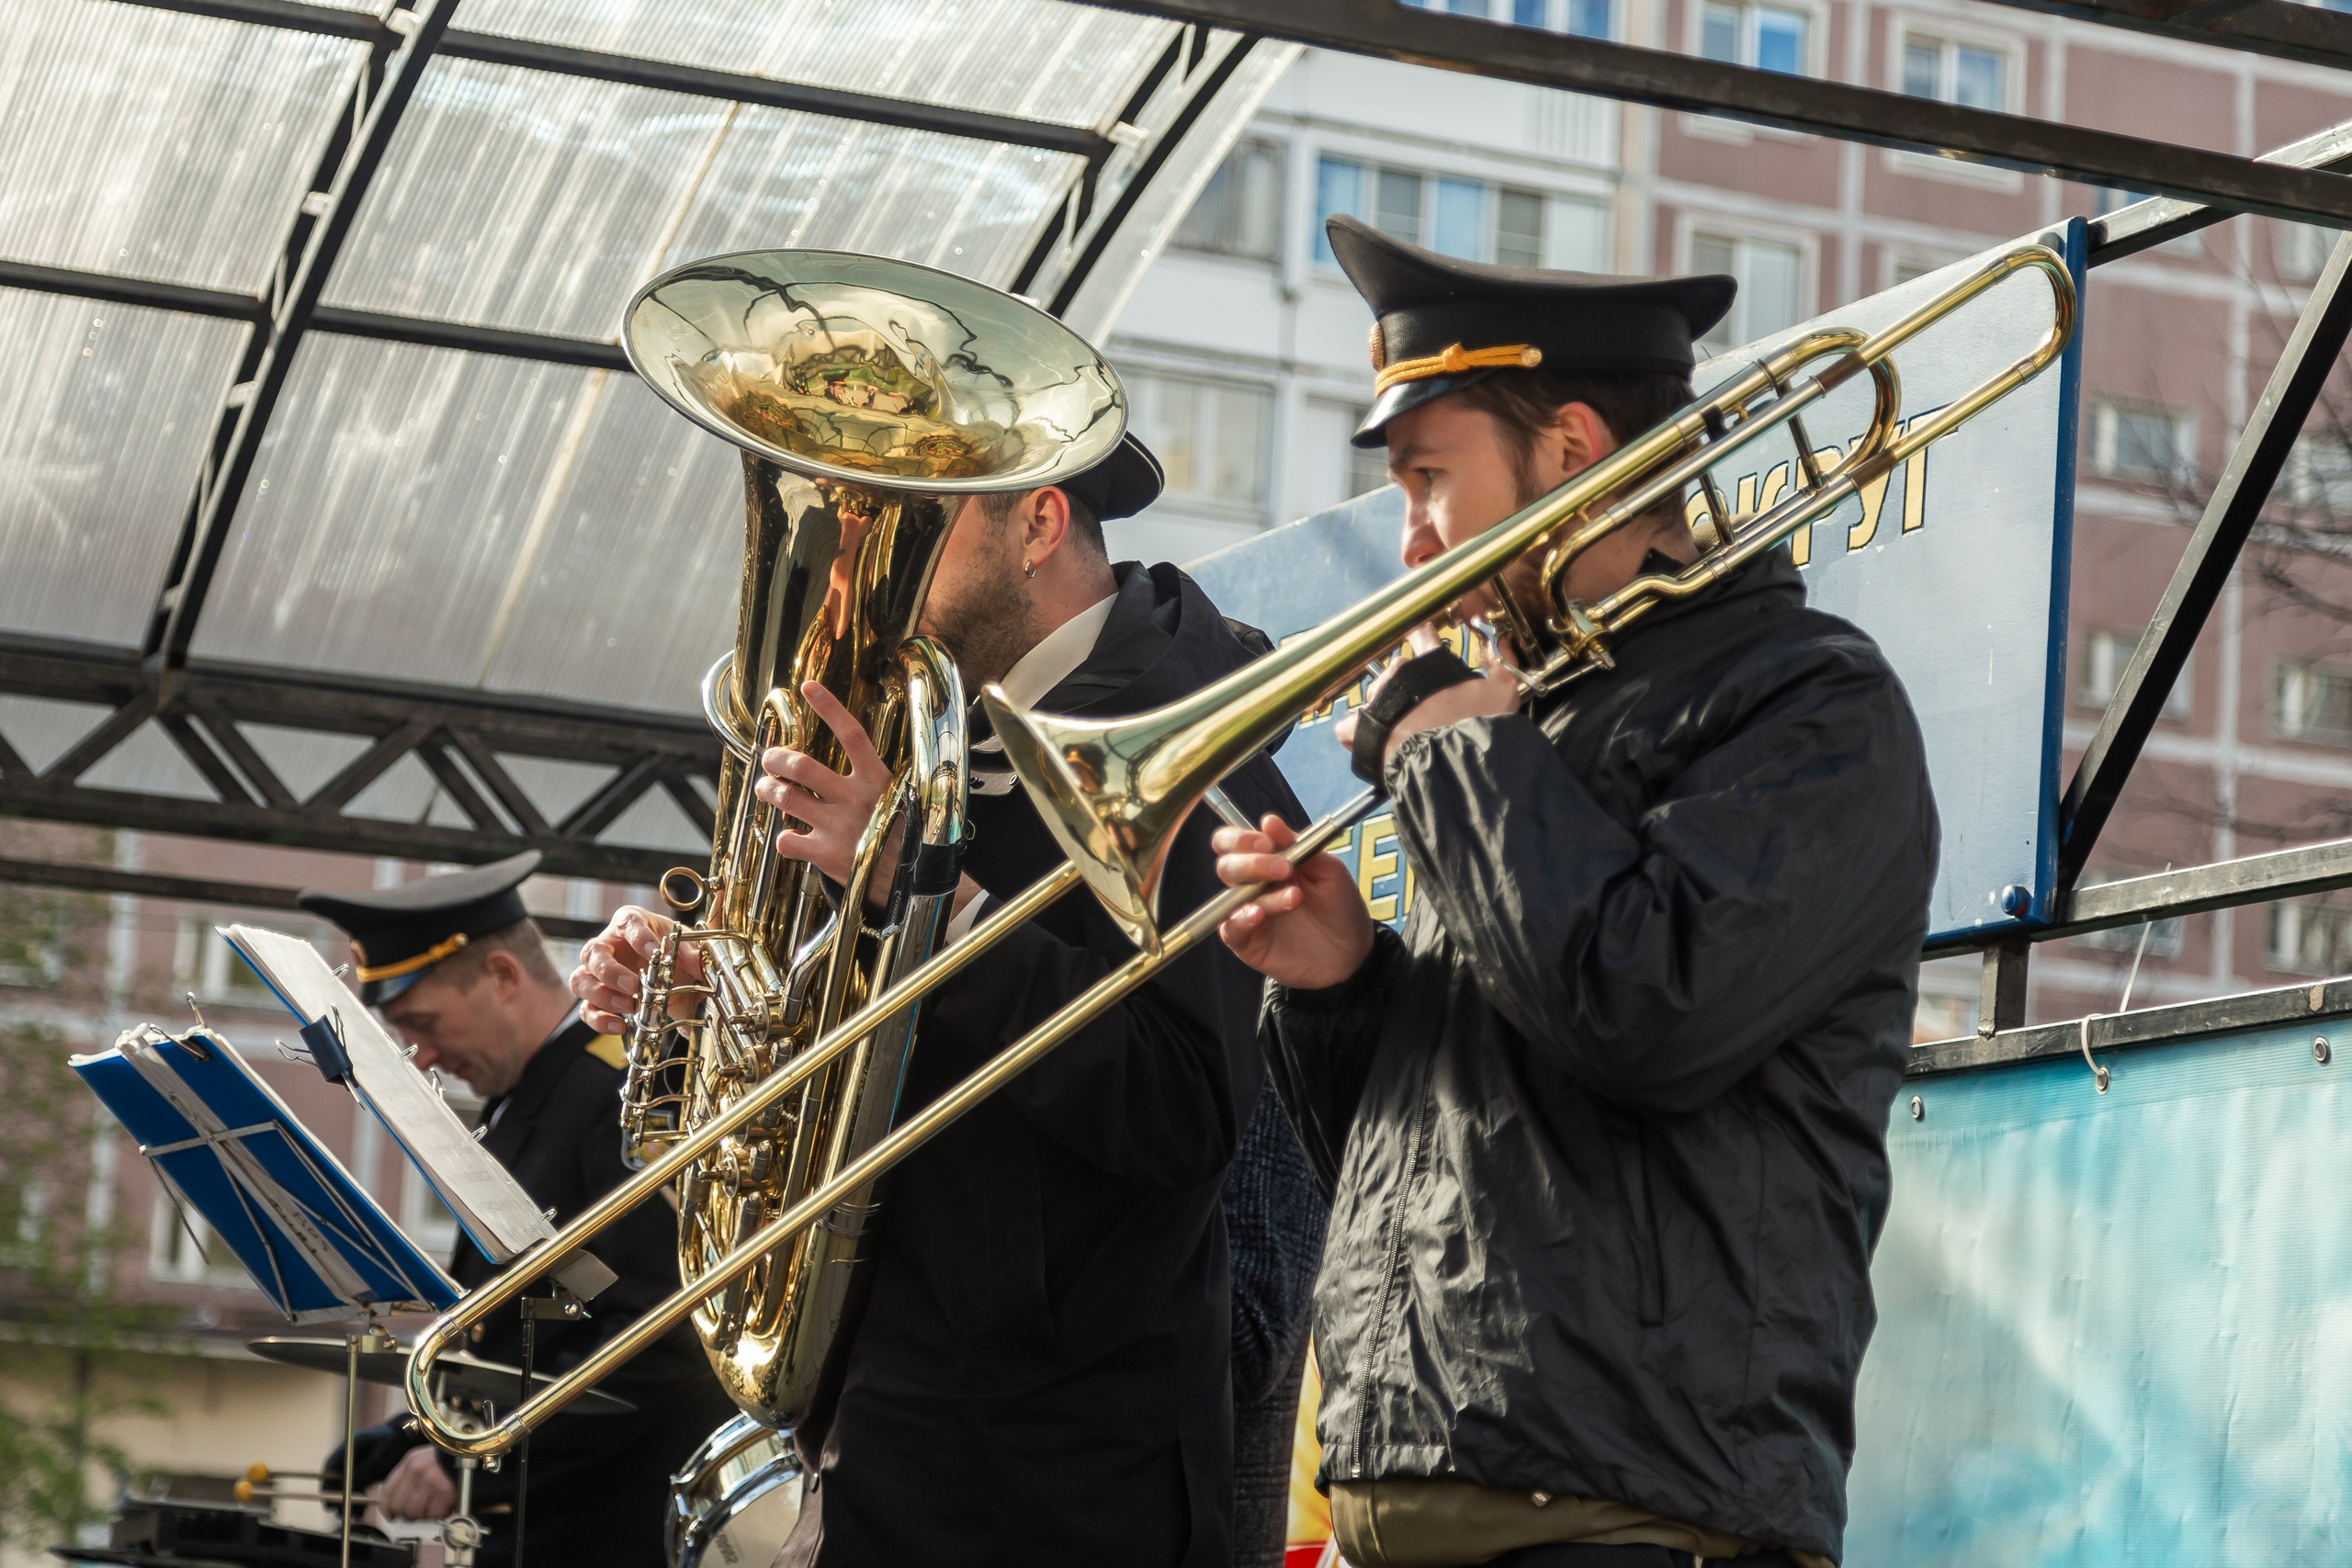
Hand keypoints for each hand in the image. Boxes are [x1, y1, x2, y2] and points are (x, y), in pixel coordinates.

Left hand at [375, 1444, 455, 1521]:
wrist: (476, 1453)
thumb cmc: (451, 1459)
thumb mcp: (425, 1461)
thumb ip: (409, 1478)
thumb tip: (395, 1505)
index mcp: (410, 1461)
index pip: (388, 1491)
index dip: (387, 1508)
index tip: (391, 1515)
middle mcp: (417, 1470)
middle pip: (400, 1506)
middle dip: (409, 1514)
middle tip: (421, 1512)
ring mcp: (431, 1480)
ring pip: (415, 1513)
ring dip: (426, 1514)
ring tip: (436, 1505)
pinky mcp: (445, 1491)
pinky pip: (435, 1515)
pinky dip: (441, 1514)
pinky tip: (447, 1504)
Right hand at [571, 906, 699, 1033]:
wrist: (676, 978)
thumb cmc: (674, 953)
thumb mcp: (687, 950)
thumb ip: (693, 957)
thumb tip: (699, 963)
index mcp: (631, 923)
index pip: (628, 922)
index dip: (638, 937)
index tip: (654, 952)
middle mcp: (608, 944)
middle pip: (592, 952)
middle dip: (610, 971)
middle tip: (633, 986)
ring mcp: (597, 972)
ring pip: (580, 980)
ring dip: (601, 996)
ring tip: (628, 1007)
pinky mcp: (596, 998)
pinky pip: (586, 1009)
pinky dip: (600, 1020)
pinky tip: (621, 1026)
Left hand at [754, 682, 896, 901]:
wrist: (912, 880)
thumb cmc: (902, 835)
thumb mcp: (898, 798)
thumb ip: (869, 781)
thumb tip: (841, 765)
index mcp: (877, 780)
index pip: (851, 735)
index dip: (828, 708)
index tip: (807, 687)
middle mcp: (856, 799)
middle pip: (802, 767)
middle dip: (777, 758)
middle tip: (769, 758)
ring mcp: (838, 827)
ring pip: (786, 797)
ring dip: (768, 789)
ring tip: (766, 787)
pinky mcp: (825, 854)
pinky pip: (787, 839)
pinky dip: (783, 837)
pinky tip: (791, 836)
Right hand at [1214, 815, 1376, 989]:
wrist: (1353, 953)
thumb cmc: (1340, 908)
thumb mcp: (1329, 870)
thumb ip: (1301, 845)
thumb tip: (1269, 821)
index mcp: (1268, 862)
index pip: (1234, 842)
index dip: (1242, 838)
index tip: (1268, 841)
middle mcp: (1253, 886)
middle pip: (1227, 865)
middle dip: (1254, 862)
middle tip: (1285, 868)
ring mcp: (1248, 914)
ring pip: (1231, 895)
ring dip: (1259, 890)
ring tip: (1295, 896)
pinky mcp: (1249, 942)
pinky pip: (1231, 928)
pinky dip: (1242, 919)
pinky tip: (1260, 914)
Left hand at [1333, 626, 1522, 770]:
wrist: (1456, 762)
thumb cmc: (1479, 727)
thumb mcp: (1502, 693)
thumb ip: (1500, 668)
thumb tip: (1502, 647)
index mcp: (1430, 662)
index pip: (1421, 634)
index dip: (1421, 634)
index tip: (1421, 635)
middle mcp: (1400, 674)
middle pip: (1397, 668)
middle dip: (1405, 683)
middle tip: (1423, 704)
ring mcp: (1379, 700)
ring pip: (1375, 695)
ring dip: (1386, 707)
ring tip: (1402, 727)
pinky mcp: (1362, 728)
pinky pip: (1349, 728)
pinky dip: (1357, 735)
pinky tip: (1371, 742)